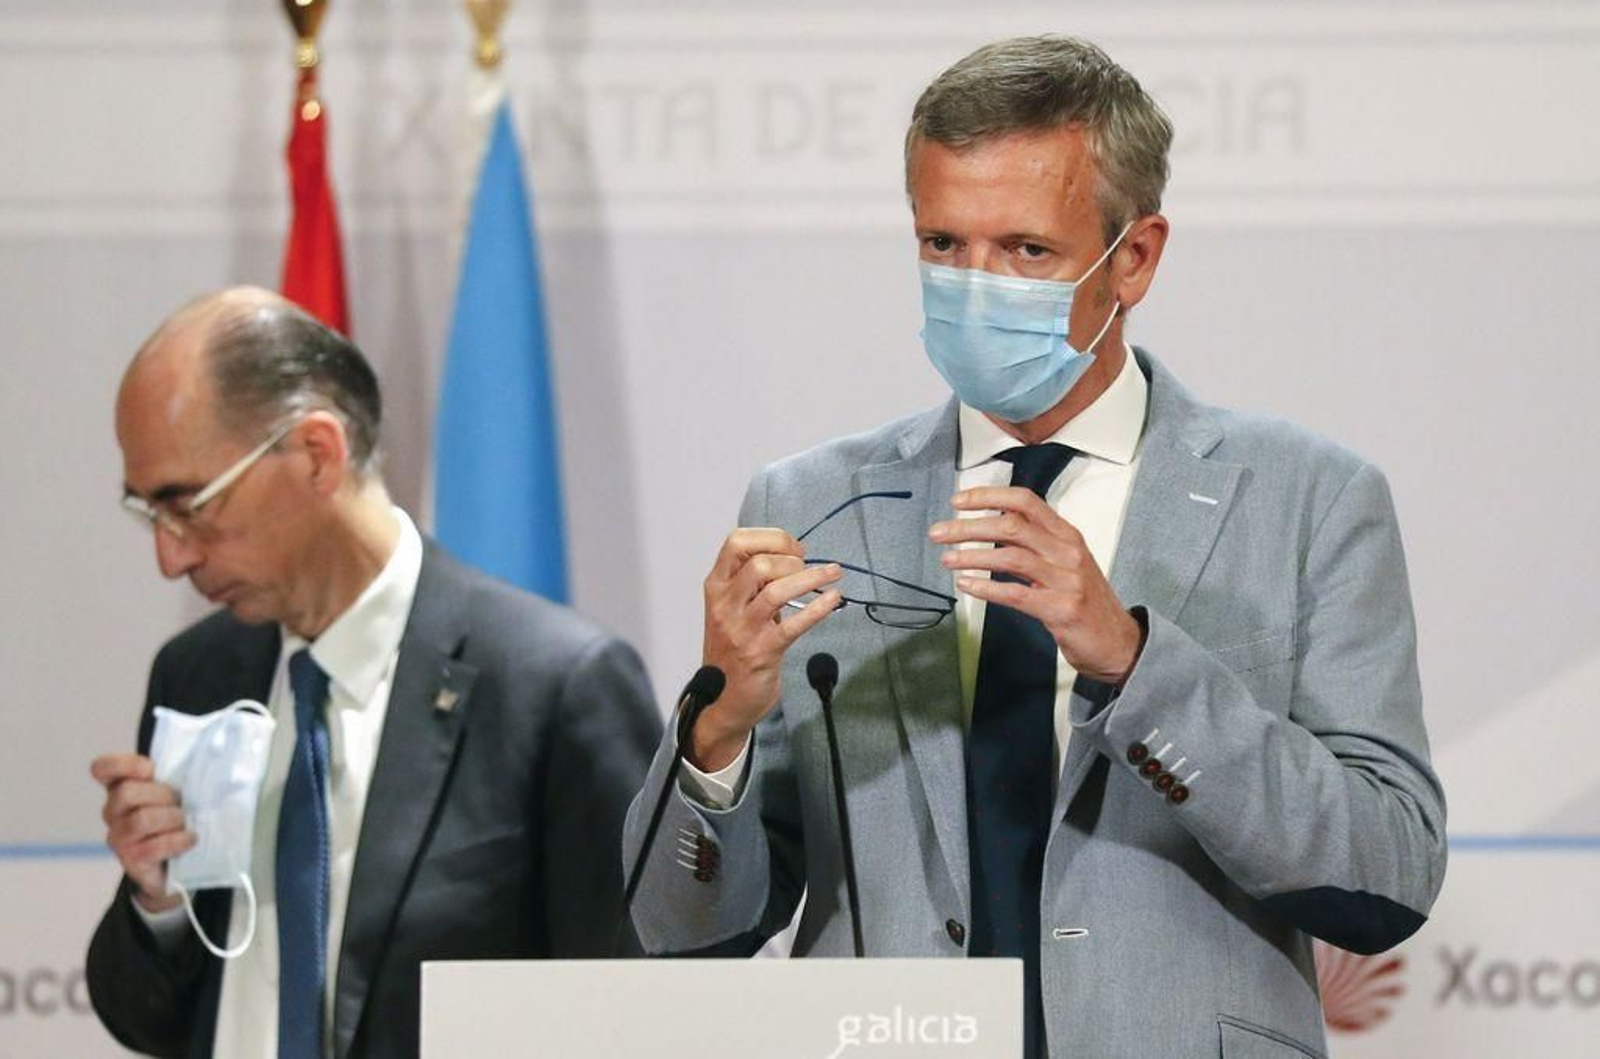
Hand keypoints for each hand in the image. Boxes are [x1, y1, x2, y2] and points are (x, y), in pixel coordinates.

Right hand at [91, 753, 192, 912]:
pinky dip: (176, 841)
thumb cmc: (179, 816)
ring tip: (186, 822)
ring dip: (171, 818)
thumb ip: (178, 773)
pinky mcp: (130, 860)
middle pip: (126, 793)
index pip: (103, 768)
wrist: (180, 863)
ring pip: (140, 820)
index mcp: (121, 786)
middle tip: (182, 802)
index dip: (123, 765)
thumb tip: (207, 758)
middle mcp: (113, 811)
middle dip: (163, 795)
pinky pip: (152, 847)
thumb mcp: (178, 789)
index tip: (149, 769)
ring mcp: (118, 837)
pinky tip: (190, 839)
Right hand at [695, 528, 842, 770]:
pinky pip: (794, 625)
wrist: (721, 701)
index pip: (736, 542)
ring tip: (832, 574)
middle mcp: (724, 605)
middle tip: (809, 567)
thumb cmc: (731, 651)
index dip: (771, 538)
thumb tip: (792, 559)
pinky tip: (834, 600)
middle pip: (758, 562)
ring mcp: (741, 629)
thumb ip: (751, 584)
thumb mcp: (730, 609)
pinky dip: (819, 608)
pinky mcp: (761, 652)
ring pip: (775, 589)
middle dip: (791, 559)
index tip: (793, 548)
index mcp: (716, 588)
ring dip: (810, 578)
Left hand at [930, 486, 1144, 683]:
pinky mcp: (1061, 609)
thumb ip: (1033, 542)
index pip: (1025, 501)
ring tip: (946, 559)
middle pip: (1011, 525)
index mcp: (1066, 534)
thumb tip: (991, 524)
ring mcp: (1066, 580)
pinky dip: (986, 588)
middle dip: (968, 526)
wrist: (1119, 642)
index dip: (989, 496)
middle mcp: (1067, 551)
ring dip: (972, 556)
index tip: (958, 500)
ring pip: (1010, 556)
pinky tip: (965, 584)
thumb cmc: (1085, 601)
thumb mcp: (1064, 562)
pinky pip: (1016, 594)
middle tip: (939, 532)